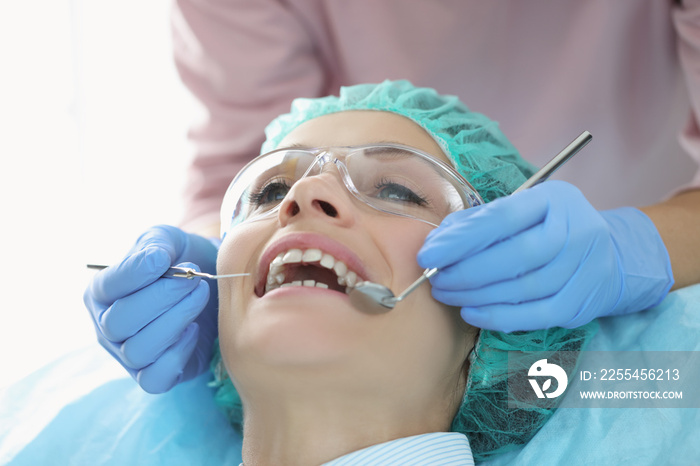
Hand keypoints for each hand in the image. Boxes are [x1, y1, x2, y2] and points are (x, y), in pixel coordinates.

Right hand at [84, 225, 219, 392]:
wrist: (211, 284)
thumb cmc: (183, 261)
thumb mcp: (168, 241)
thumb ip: (156, 244)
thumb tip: (155, 258)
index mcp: (102, 292)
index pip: (106, 287)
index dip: (135, 273)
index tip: (165, 258)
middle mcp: (106, 326)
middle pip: (119, 323)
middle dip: (162, 298)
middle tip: (194, 279)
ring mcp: (126, 355)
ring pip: (138, 351)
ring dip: (175, 321)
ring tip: (200, 295)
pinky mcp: (152, 375)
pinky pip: (154, 379)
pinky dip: (176, 355)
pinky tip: (193, 329)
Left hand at [417, 181, 673, 331]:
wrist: (611, 255)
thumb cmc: (550, 229)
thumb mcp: (521, 211)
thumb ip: (479, 222)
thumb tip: (436, 243)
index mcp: (554, 200)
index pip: (503, 218)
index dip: (462, 238)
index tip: (429, 254)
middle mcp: (575, 230)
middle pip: (515, 256)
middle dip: (467, 271)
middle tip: (436, 279)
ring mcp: (584, 268)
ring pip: (524, 288)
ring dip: (477, 295)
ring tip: (448, 294)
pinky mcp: (582, 302)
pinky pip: (535, 316)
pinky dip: (499, 317)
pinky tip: (472, 313)